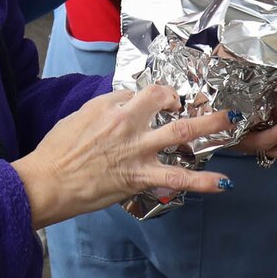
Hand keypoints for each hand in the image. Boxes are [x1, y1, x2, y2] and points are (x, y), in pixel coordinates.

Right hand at [13, 86, 233, 228]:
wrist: (47, 182)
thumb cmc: (55, 152)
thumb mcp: (76, 118)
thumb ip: (102, 111)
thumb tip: (120, 108)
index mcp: (109, 106)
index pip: (139, 94)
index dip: (151, 99)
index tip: (157, 104)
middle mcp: (127, 122)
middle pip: (165, 103)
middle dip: (188, 99)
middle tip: (206, 100)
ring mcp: (137, 149)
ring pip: (181, 134)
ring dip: (208, 126)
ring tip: (229, 122)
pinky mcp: (140, 176)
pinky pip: (178, 178)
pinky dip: (203, 181)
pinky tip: (223, 183)